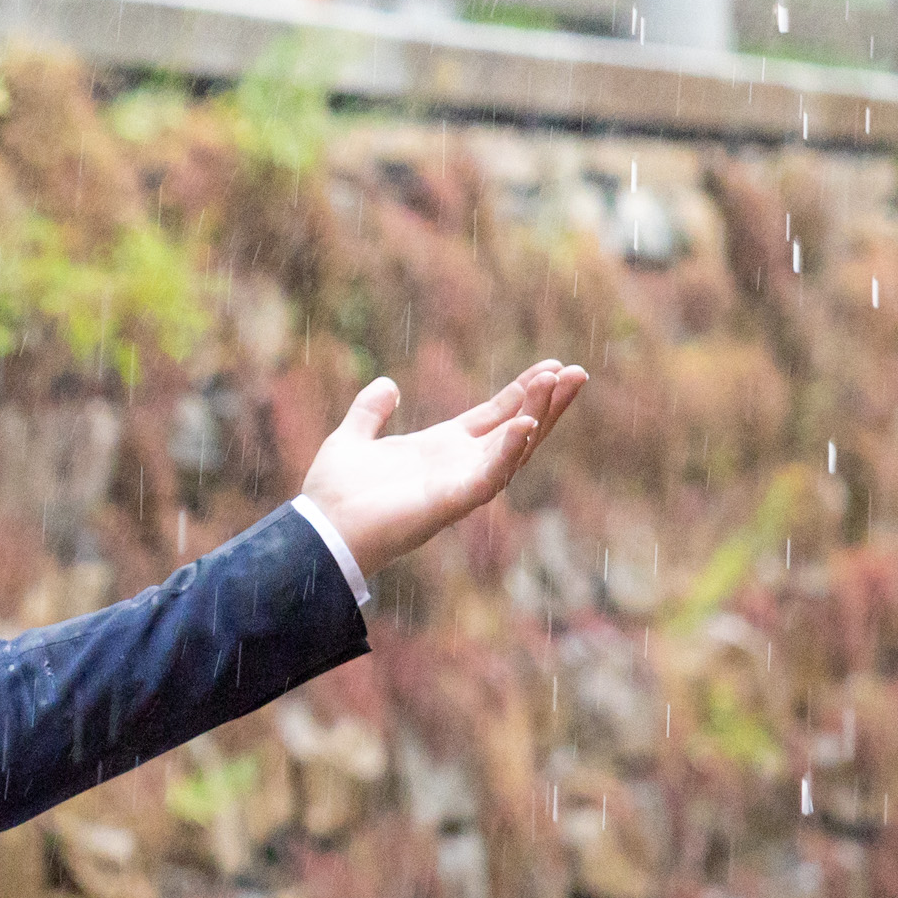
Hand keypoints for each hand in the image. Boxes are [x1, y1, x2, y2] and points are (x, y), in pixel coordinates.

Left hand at [300, 360, 586, 582]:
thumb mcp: (352, 438)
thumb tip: (387, 384)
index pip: (493, 416)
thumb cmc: (335, 495)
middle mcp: (458, 466)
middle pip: (517, 429)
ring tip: (559, 384)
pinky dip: (508, 452)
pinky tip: (525, 425)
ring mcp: (459, 485)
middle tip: (577, 372)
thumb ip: (369, 411)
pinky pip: (489, 477)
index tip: (552, 366)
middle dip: (547, 402)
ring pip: (513, 449)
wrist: (320, 531)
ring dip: (537, 417)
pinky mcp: (451, 503)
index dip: (522, 392)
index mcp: (440, 449)